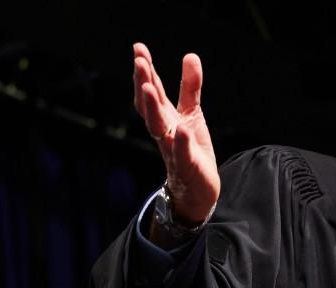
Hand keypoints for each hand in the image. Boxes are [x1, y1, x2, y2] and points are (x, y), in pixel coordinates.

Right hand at [133, 43, 219, 224]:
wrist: (196, 190)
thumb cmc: (190, 150)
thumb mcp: (191, 115)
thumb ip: (190, 88)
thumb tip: (190, 55)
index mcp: (164, 117)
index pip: (152, 90)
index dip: (145, 70)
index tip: (139, 49)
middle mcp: (163, 132)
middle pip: (149, 106)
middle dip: (143, 84)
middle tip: (140, 62)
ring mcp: (172, 150)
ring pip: (158, 129)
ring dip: (152, 109)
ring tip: (148, 87)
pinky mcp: (186, 167)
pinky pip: (181, 155)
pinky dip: (180, 143)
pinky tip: (181, 129)